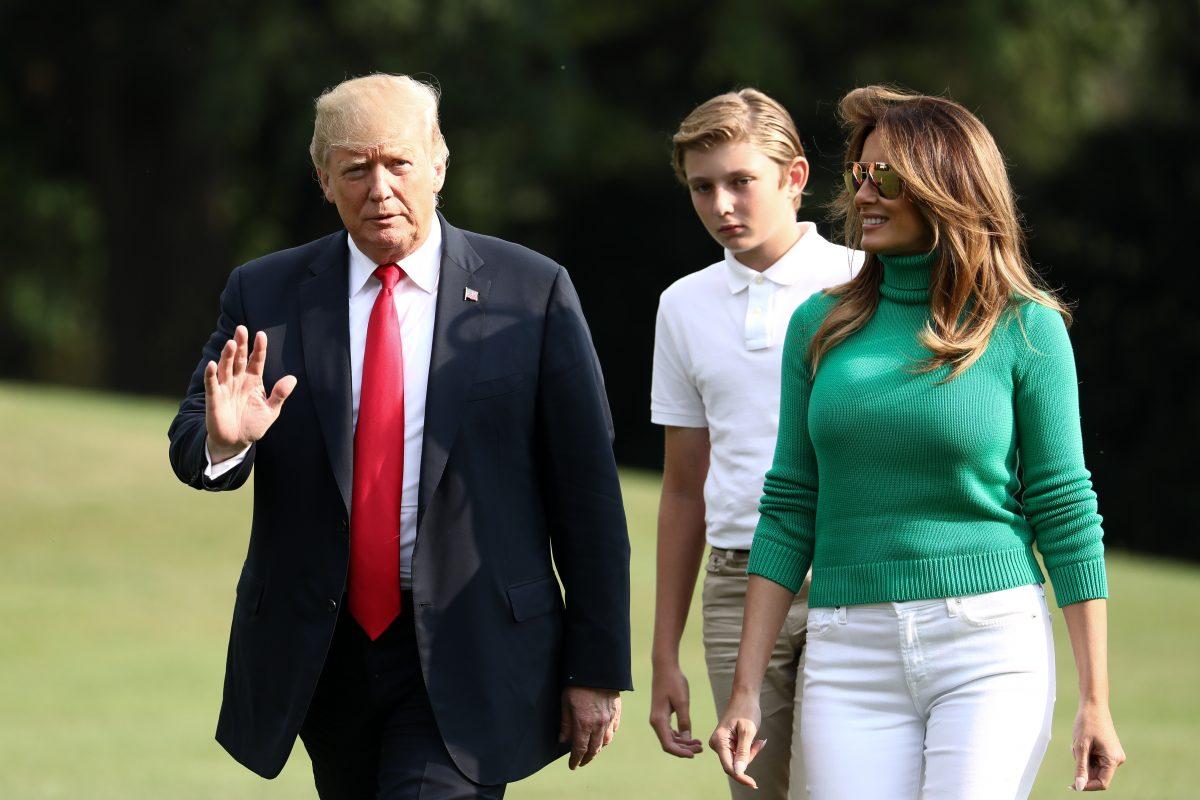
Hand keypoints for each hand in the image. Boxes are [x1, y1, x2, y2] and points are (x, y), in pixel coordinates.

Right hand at [204, 325, 296, 461]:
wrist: (236, 442)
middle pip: (239, 359)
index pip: (256, 361)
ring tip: (231, 343)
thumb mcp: (271, 411)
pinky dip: (211, 375)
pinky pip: (212, 384)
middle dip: (240, 344)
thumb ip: (280, 394)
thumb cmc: (253, 424)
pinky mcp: (214, 398)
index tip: (261, 335)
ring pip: (225, 368)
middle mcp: (238, 381)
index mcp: (253, 381)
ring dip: (227, 356)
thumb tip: (293, 378)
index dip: (259, 348)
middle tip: (241, 328)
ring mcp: (225, 388)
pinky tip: (212, 364)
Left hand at [559, 686, 620, 769]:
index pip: (580, 749)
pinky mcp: (616, 711)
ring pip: (606, 741)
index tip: (572, 766)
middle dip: (587, 758)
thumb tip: (563, 740)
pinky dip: (609, 736)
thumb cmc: (577, 684)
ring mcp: (609, 718)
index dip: (576, 760)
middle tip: (581, 762)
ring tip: (592, 751)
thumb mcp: (565, 702)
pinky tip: (604, 737)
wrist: (597, 669)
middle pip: (594, 749)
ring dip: (598, 748)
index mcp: (584, 724)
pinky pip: (614, 729)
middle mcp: (598, 724)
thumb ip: (566, 723)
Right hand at [649, 663, 702, 756]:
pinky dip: (680, 736)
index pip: (668, 744)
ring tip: (698, 743)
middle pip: (669, 743)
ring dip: (683, 743)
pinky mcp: (662, 715)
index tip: (694, 755)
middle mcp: (656, 722)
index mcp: (659, 720)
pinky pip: (670, 731)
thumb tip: (687, 738)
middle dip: (685, 748)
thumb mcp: (682, 702)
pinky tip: (690, 736)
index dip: (680, 752)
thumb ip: (684, 721)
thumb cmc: (674, 682)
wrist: (665, 667)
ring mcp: (658, 719)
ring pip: (670, 738)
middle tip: (700, 748)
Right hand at [710, 692, 765, 788]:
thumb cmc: (746, 710)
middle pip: (734, 764)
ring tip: (758, 739)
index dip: (741, 777)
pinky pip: (739, 754)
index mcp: (719, 741)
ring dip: (750, 753)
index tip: (753, 784)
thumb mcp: (748, 731)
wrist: (745, 697)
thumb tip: (739, 772)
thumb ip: (743, 752)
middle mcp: (717, 744)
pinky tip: (756, 739)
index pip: (728, 767)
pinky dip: (749, 749)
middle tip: (759, 742)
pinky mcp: (727, 743)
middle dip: (749, 758)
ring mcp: (721, 744)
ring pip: (738, 760)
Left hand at [1070, 702, 1125, 790]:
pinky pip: (1094, 760)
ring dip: (1083, 760)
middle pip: (1097, 775)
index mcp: (1113, 760)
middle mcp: (1117, 760)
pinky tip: (1081, 743)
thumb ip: (1080, 768)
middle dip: (1083, 768)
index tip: (1072, 783)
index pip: (1102, 783)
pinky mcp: (1108, 752)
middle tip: (1075, 750)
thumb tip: (1079, 787)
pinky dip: (1085, 755)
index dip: (1087, 785)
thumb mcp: (1080, 746)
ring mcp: (1113, 755)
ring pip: (1093, 767)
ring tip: (1078, 744)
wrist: (1093, 706)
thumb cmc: (1087, 723)